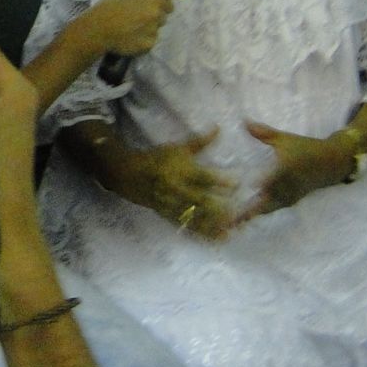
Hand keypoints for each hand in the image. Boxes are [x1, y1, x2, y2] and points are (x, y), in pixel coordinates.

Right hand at [78, 0, 173, 57]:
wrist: (99, 30)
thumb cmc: (108, 8)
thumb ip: (138, 0)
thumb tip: (141, 3)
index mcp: (153, 0)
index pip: (169, 6)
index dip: (162, 8)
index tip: (155, 10)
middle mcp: (157, 16)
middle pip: (162, 19)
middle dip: (153, 19)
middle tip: (140, 21)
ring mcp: (154, 32)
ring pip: (154, 32)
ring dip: (147, 31)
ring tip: (132, 33)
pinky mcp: (148, 46)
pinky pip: (148, 43)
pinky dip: (142, 43)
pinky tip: (130, 41)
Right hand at [104, 129, 234, 238]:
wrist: (129, 175)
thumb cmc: (157, 158)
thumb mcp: (178, 148)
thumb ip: (200, 142)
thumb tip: (219, 128)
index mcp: (181, 171)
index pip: (203, 177)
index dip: (220, 181)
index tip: (237, 184)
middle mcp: (178, 189)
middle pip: (200, 201)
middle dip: (218, 208)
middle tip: (237, 213)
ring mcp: (173, 205)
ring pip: (196, 218)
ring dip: (214, 225)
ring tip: (232, 231)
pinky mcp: (170, 216)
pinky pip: (189, 227)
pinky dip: (205, 234)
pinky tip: (220, 238)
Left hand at [241, 121, 352, 218]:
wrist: (330, 164)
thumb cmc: (305, 148)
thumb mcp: (285, 138)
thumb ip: (264, 133)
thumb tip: (243, 121)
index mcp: (286, 168)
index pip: (272, 177)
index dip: (260, 183)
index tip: (244, 188)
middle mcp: (287, 185)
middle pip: (265, 199)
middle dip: (247, 209)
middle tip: (227, 218)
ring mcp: (288, 196)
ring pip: (266, 208)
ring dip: (249, 215)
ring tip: (230, 224)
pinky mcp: (288, 202)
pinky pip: (270, 209)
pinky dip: (257, 214)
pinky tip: (241, 219)